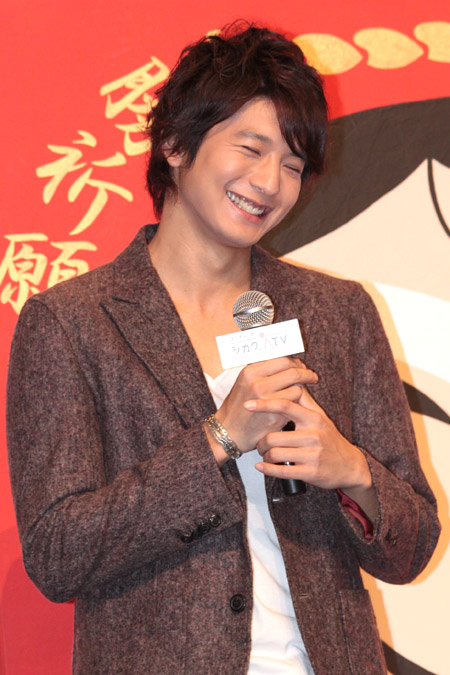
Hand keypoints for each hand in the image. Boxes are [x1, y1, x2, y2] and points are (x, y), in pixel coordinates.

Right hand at [215, 357, 317, 453]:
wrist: (227, 432)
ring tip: (302, 394)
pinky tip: (296, 406)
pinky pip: (295, 404)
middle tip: (312, 377)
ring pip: (297, 386)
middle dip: (306, 373)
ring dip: (303, 390)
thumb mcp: (245, 382)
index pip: (283, 359)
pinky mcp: (274, 414)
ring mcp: (266, 398)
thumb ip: (263, 372)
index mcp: (251, 371)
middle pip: (293, 370)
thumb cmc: (237, 407)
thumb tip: (289, 362)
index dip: (295, 362)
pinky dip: (298, 404)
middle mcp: (258, 382)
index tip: (301, 367)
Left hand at [244, 386, 377, 519]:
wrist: (350, 466)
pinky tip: (261, 466)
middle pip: (273, 436)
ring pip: (275, 454)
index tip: (247, 404)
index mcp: (313, 418)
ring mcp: (312, 455)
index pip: (285, 406)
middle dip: (261, 442)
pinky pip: (282, 471)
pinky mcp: (311, 472)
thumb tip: (290, 380)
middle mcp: (313, 435)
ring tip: (266, 455)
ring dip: (265, 456)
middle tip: (261, 444)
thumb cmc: (330, 439)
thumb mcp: (320, 417)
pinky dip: (267, 469)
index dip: (264, 404)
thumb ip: (304, 400)